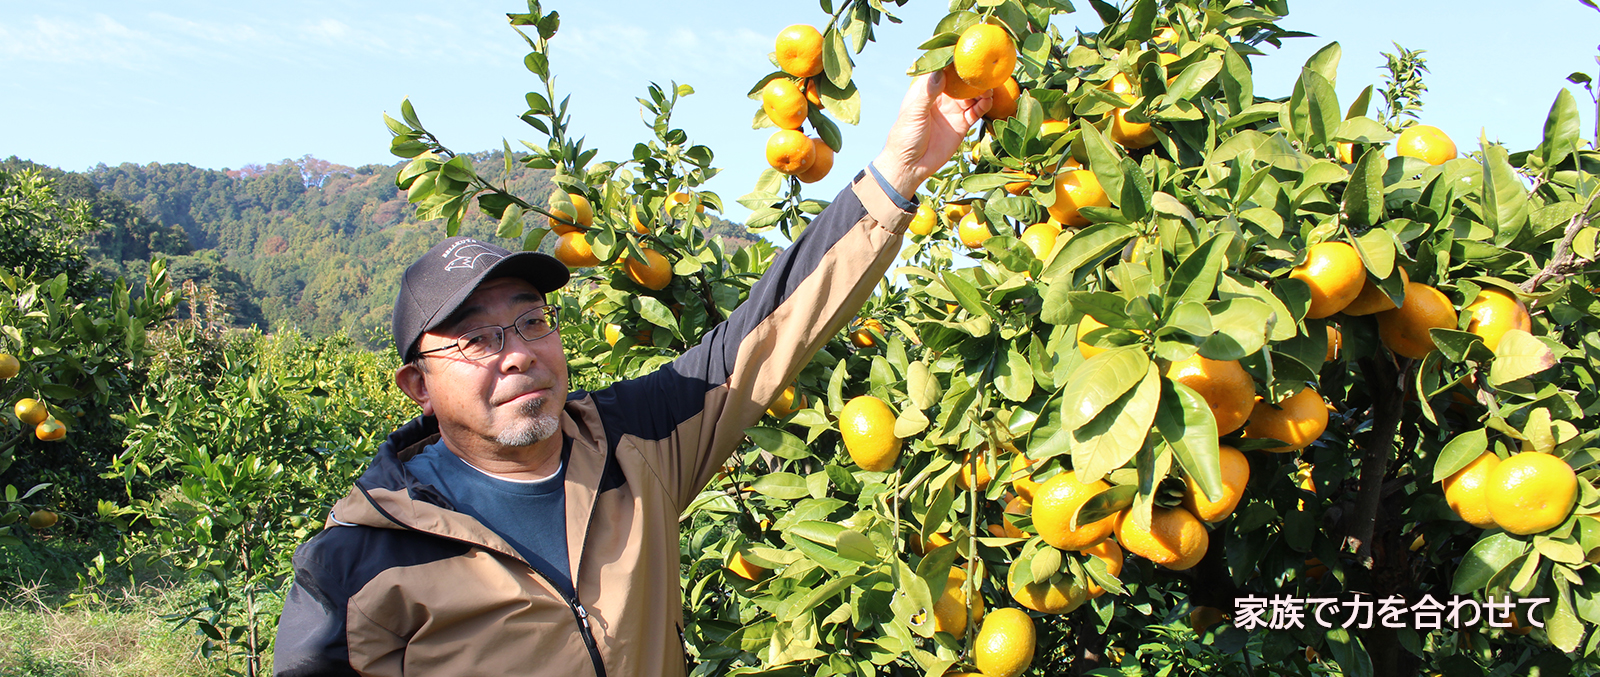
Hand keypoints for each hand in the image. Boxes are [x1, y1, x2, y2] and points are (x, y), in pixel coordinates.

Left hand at [872, 70, 992, 198]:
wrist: (911, 166)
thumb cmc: (905, 137)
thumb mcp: (914, 113)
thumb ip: (928, 93)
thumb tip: (939, 72)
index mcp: (926, 90)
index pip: (941, 69)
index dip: (953, 59)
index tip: (965, 48)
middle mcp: (941, 97)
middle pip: (960, 80)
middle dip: (972, 73)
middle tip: (984, 66)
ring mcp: (952, 110)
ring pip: (971, 94)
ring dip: (981, 88)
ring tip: (989, 84)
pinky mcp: (962, 124)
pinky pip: (976, 111)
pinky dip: (984, 105)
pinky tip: (988, 99)